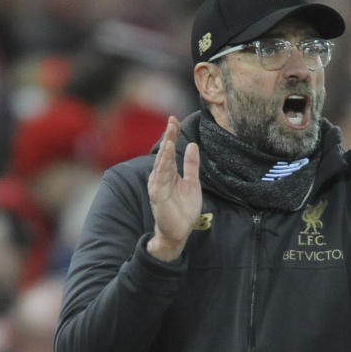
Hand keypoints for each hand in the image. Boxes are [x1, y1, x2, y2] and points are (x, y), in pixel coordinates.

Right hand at [147, 116, 200, 261]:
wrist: (179, 231)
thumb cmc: (184, 208)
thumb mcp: (192, 183)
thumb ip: (191, 165)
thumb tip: (193, 145)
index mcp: (169, 173)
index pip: (170, 150)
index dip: (172, 135)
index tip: (175, 120)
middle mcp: (161, 176)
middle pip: (165, 153)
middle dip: (168, 136)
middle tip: (172, 121)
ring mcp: (158, 185)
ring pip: (162, 162)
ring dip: (166, 147)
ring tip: (170, 133)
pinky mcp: (157, 194)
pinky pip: (160, 177)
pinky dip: (163, 165)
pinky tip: (167, 154)